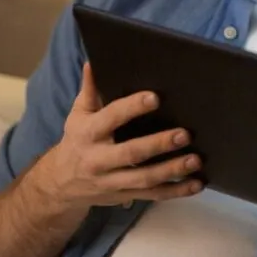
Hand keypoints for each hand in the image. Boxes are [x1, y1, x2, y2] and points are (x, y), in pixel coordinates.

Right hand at [29, 63, 202, 212]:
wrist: (59, 185)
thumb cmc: (77, 141)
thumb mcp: (78, 115)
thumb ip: (90, 89)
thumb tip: (94, 61)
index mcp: (88, 134)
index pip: (111, 118)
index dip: (131, 108)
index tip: (155, 97)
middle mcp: (99, 160)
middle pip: (131, 153)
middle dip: (158, 144)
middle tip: (185, 134)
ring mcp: (113, 181)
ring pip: (144, 178)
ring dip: (172, 170)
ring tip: (196, 160)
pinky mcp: (125, 195)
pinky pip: (153, 195)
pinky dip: (176, 191)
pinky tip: (197, 183)